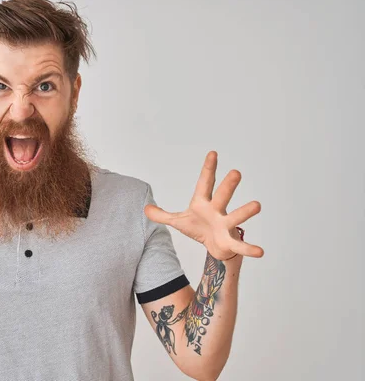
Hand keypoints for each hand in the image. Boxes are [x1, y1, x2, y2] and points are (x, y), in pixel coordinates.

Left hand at [144, 151, 262, 259]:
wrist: (213, 246)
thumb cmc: (199, 228)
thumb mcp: (178, 221)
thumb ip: (162, 215)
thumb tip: (145, 208)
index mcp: (203, 203)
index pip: (205, 183)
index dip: (208, 169)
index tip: (213, 153)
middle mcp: (217, 210)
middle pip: (222, 196)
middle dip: (228, 185)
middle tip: (236, 172)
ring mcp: (225, 225)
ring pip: (236, 217)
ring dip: (245, 211)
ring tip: (257, 205)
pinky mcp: (230, 242)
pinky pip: (241, 246)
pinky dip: (250, 249)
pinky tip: (260, 252)